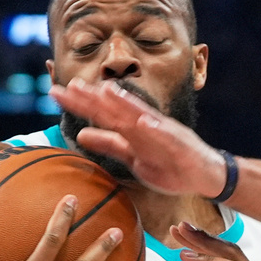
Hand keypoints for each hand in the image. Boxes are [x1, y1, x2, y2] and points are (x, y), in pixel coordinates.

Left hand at [49, 78, 229, 198]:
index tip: (56, 92)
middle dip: (93, 98)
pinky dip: (155, 129)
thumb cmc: (169, 164)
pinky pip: (165, 137)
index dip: (79, 103)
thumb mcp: (132, 156)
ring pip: (139, 116)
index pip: (101, 112)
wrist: (204, 175)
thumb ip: (109, 144)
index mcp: (132, 128)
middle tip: (68, 85)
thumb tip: (80, 134)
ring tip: (106, 91)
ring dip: (124, 103)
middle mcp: (145, 124)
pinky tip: (143, 122)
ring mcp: (162, 132)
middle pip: (115, 109)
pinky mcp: (178, 144)